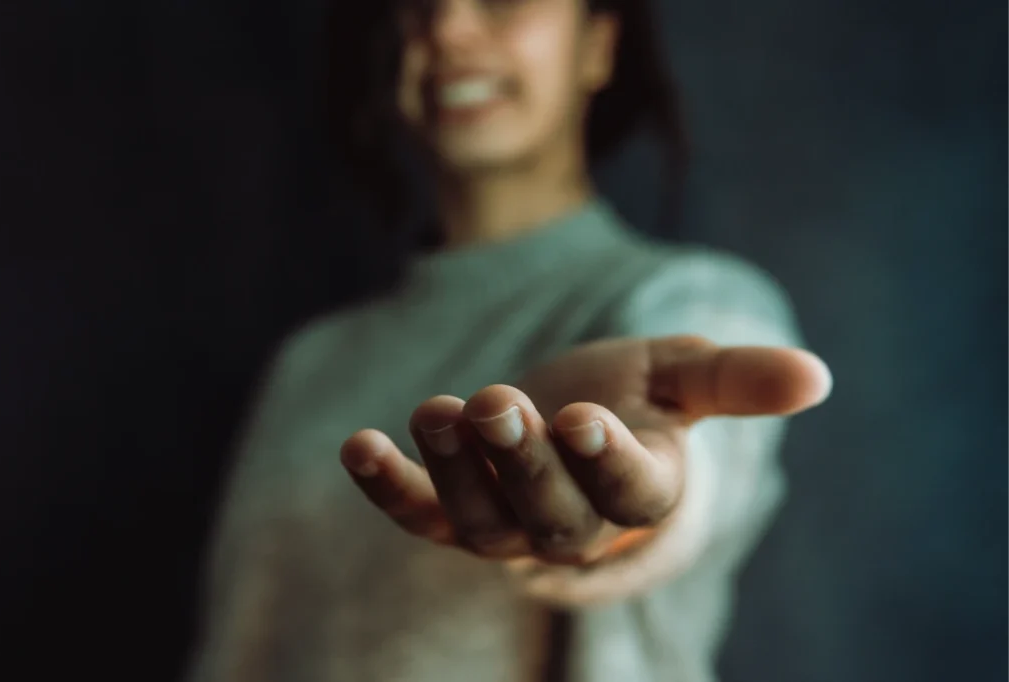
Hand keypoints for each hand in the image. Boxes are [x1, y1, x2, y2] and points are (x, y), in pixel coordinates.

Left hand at [340, 336, 830, 563]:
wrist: (566, 423)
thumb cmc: (633, 398)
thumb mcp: (681, 376)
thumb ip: (740, 379)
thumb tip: (819, 377)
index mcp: (639, 489)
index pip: (630, 493)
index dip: (608, 462)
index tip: (587, 418)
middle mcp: (573, 522)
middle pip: (550, 515)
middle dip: (523, 465)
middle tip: (499, 405)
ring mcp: (506, 524)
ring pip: (480, 519)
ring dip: (453, 469)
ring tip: (438, 411)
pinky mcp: (450, 511)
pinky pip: (417, 513)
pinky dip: (387, 487)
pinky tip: (357, 446)